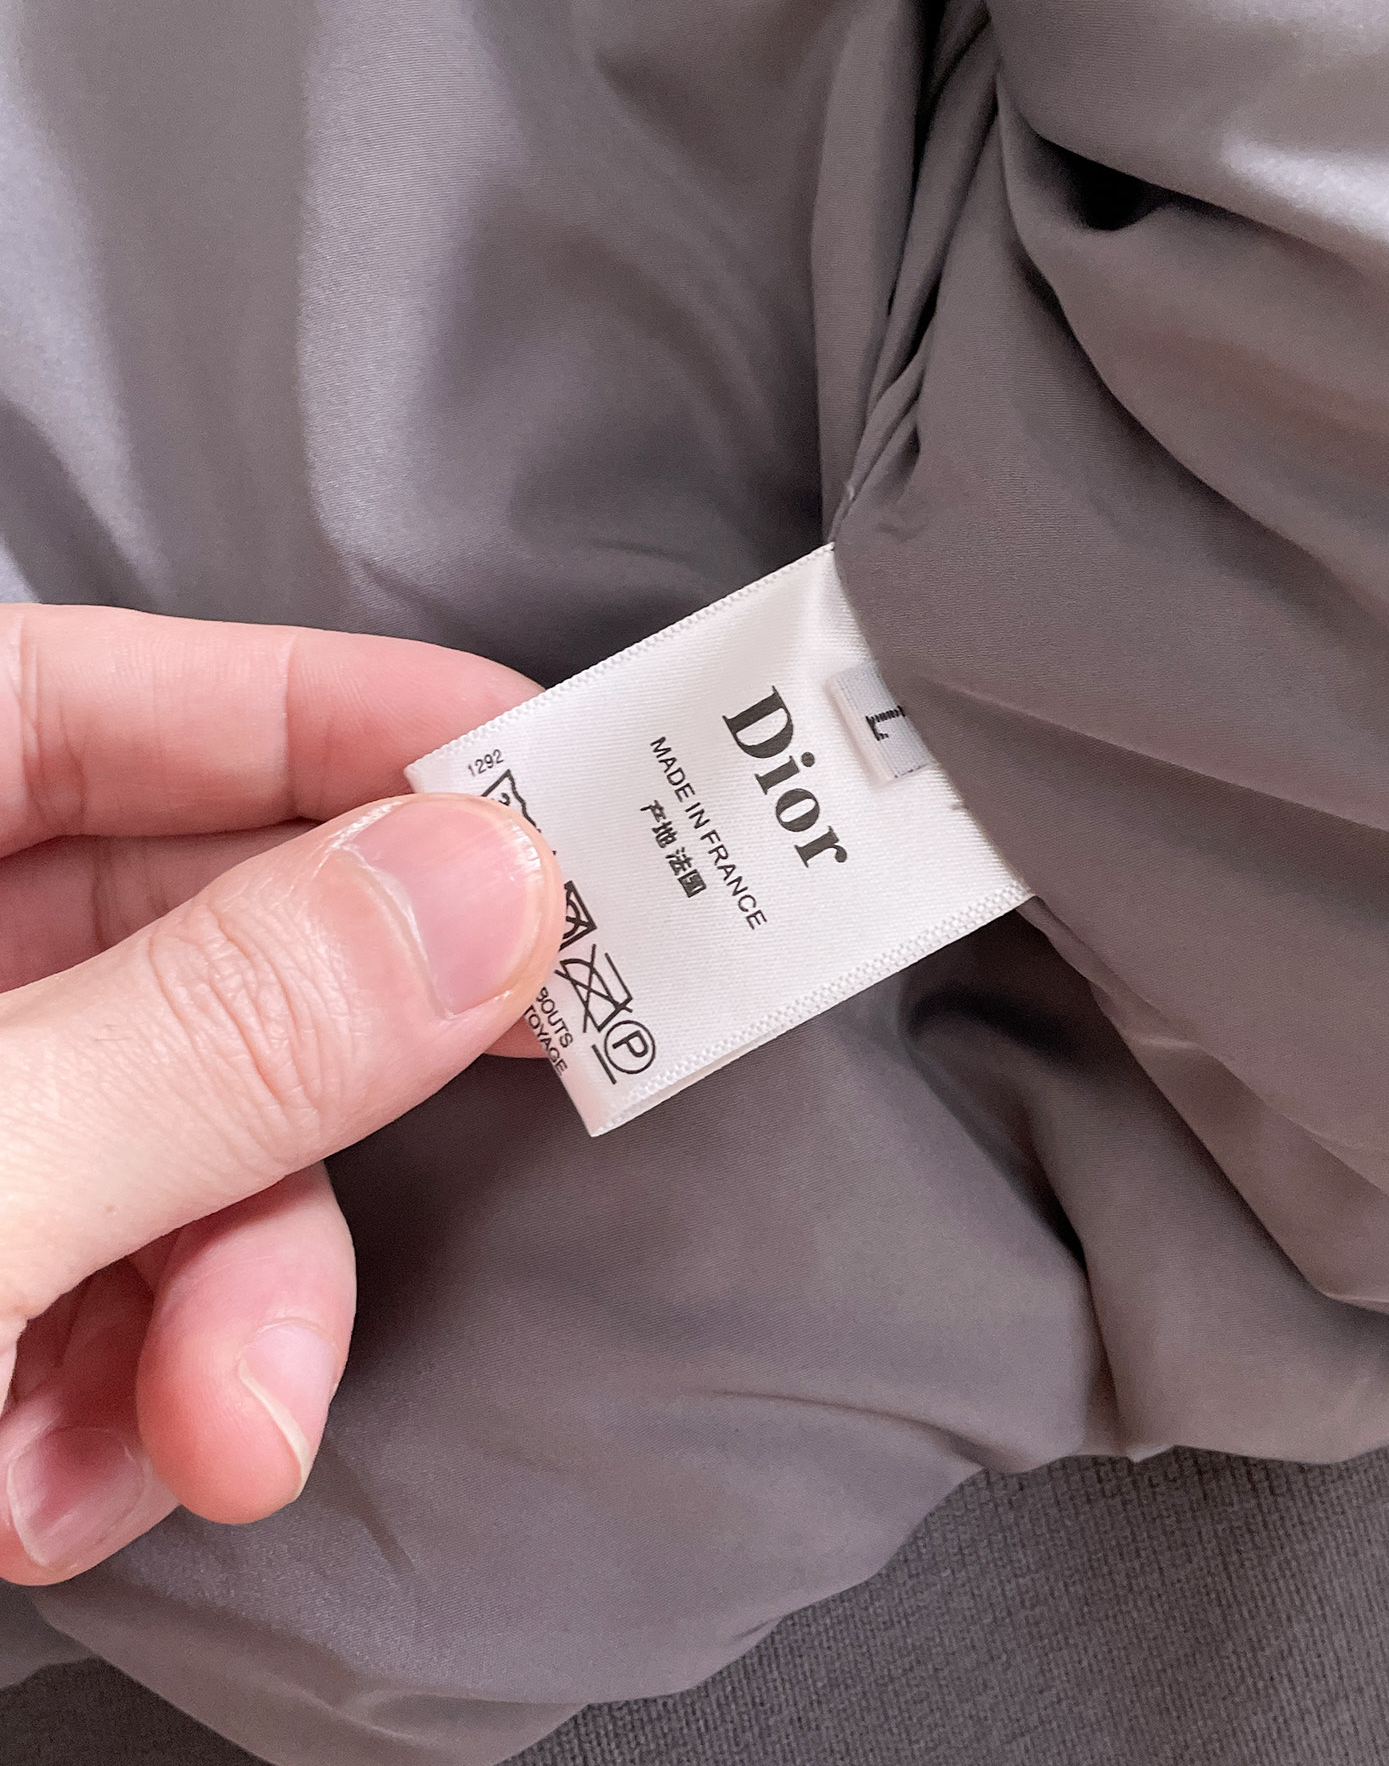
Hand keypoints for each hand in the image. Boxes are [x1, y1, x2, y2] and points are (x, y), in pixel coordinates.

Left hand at [0, 605, 563, 1583]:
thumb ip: (211, 1038)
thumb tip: (477, 892)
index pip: (82, 694)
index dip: (316, 710)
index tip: (527, 762)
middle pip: (166, 937)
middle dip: (316, 1083)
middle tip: (518, 1061)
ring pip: (159, 1139)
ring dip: (226, 1304)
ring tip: (218, 1436)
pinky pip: (91, 1278)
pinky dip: (120, 1391)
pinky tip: (67, 1488)